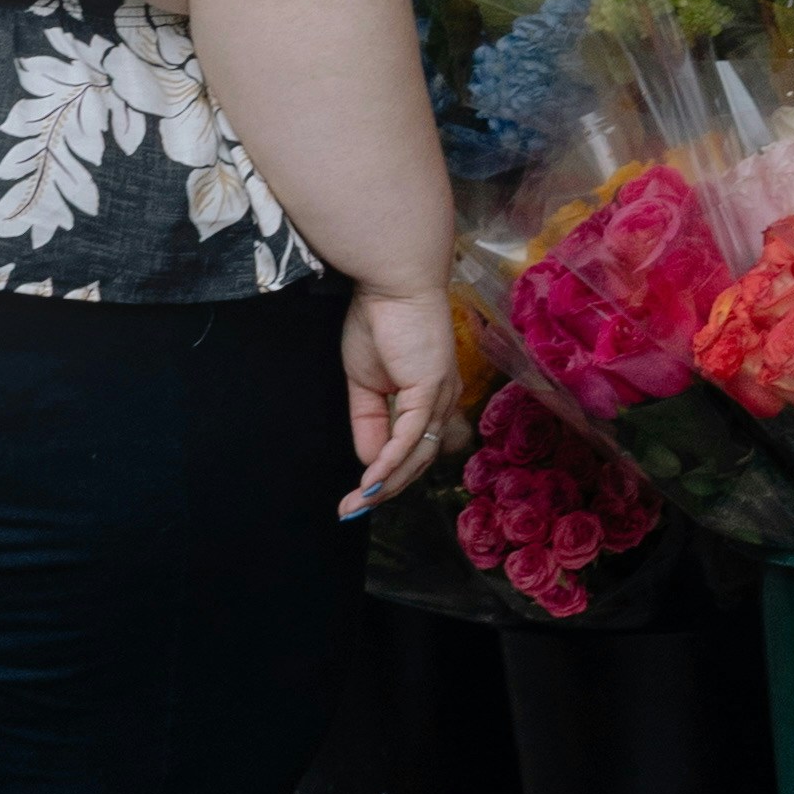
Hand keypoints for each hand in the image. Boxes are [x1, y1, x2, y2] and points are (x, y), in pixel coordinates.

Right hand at [338, 281, 457, 513]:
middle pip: (419, 459)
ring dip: (387, 484)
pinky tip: (371, 481)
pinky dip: (390, 461)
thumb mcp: (364, 381)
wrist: (391, 282)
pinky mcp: (430, 388)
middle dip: (386, 490)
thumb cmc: (378, 320)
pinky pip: (411, 435)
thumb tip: (368, 461)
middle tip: (351, 511)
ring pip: (418, 454)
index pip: (413, 448)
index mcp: (429, 397)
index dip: (386, 475)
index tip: (356, 497)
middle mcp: (442, 401)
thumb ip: (368, 421)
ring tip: (358, 504)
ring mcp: (440, 396)